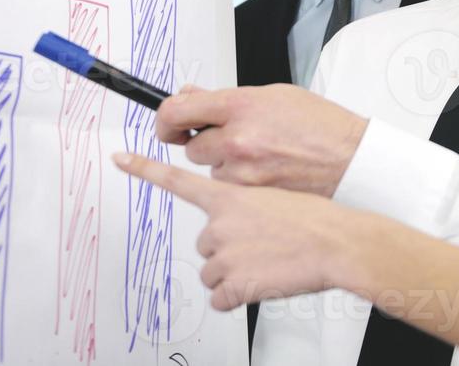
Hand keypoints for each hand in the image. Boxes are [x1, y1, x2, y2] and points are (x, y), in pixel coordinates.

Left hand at [113, 151, 358, 308]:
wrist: (338, 242)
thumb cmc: (317, 216)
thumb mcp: (278, 187)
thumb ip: (247, 191)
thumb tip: (230, 202)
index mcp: (230, 195)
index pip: (177, 178)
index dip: (144, 169)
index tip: (120, 159)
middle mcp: (220, 224)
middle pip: (205, 242)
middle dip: (228, 248)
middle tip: (262, 244)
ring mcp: (225, 255)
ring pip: (212, 272)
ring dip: (234, 273)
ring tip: (267, 262)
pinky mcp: (234, 285)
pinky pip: (220, 298)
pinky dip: (238, 296)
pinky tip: (263, 282)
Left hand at [156, 84, 368, 196]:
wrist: (351, 160)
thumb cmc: (321, 126)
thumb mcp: (275, 95)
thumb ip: (228, 98)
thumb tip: (190, 95)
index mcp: (242, 105)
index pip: (177, 110)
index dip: (165, 119)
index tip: (167, 125)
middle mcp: (237, 139)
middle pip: (194, 148)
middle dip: (208, 145)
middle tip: (235, 143)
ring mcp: (242, 172)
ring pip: (211, 173)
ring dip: (226, 168)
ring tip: (262, 160)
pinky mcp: (249, 199)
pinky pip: (228, 193)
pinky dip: (241, 188)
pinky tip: (266, 178)